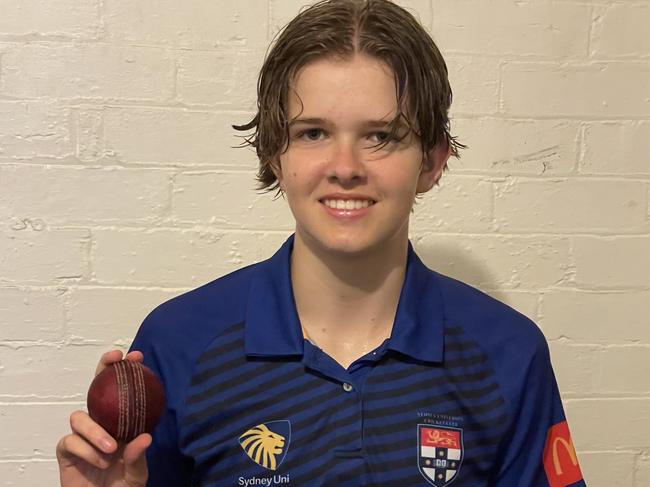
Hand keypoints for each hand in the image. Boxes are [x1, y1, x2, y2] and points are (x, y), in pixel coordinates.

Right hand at [56, 350, 150, 486]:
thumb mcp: (137, 471)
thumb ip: (138, 455)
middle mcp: (101, 424)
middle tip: (114, 360)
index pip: (122, 391)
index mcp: (120, 422)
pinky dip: (86, 450)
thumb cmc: (123, 486)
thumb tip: (145, 437)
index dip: (126, 370)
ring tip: (111, 447)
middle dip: (102, 369)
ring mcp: (82, 436)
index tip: (137, 357)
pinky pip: (70, 441)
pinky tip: (99, 461)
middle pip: (95, 388)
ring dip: (95, 431)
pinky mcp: (66, 451)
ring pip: (79, 417)